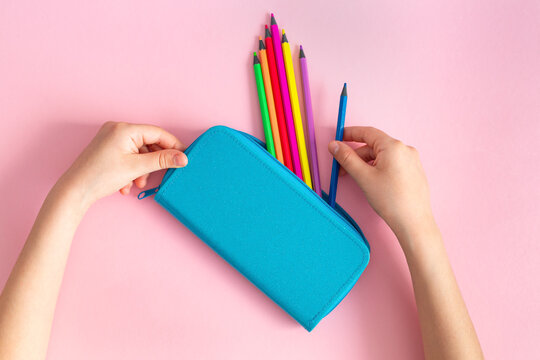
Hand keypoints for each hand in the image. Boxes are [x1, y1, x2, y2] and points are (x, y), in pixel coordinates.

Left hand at [60, 121, 187, 206]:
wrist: (74, 191)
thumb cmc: (101, 177)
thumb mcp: (137, 168)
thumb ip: (162, 160)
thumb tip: (183, 158)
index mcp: (124, 129)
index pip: (158, 133)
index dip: (173, 146)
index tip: (183, 158)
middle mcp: (117, 129)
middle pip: (149, 142)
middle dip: (153, 162)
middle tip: (160, 175)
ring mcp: (110, 138)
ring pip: (139, 152)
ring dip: (142, 169)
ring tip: (137, 184)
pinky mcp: (107, 148)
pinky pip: (128, 155)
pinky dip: (132, 170)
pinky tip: (127, 184)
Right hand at [329, 126, 434, 244]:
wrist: (413, 222)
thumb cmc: (391, 200)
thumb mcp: (363, 177)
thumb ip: (346, 158)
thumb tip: (334, 145)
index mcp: (393, 146)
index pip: (367, 132)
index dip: (350, 133)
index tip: (338, 137)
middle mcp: (405, 149)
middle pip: (374, 146)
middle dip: (356, 155)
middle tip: (342, 168)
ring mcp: (412, 160)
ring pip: (382, 156)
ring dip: (366, 163)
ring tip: (357, 179)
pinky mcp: (414, 171)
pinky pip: (392, 163)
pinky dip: (378, 168)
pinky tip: (373, 182)